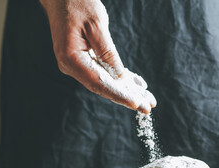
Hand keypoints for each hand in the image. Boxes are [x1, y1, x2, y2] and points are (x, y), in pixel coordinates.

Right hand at [40, 0, 155, 112]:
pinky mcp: (81, 60)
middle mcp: (71, 66)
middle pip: (103, 87)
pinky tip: (134, 84)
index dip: (119, 95)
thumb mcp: (97, 26)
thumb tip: (120, 78)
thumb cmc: (77, 3)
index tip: (136, 104)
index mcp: (71, 59)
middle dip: (127, 97)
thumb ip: (108, 54)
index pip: (99, 83)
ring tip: (146, 98)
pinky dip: (119, 78)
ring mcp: (76, 65)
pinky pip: (102, 72)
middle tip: (148, 107)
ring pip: (105, 81)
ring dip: (126, 90)